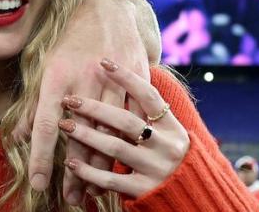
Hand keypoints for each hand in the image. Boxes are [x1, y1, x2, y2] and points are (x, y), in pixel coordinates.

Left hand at [14, 0, 151, 200]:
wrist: (109, 11)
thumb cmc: (69, 42)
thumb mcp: (45, 68)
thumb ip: (33, 106)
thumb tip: (19, 138)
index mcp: (56, 78)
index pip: (46, 125)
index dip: (42, 157)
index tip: (39, 184)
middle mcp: (84, 81)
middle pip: (80, 136)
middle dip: (75, 172)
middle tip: (70, 199)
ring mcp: (112, 82)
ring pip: (109, 133)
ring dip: (101, 166)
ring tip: (92, 191)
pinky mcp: (135, 82)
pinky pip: (133, 121)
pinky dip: (127, 145)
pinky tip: (121, 166)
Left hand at [60, 58, 188, 198]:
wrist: (194, 196)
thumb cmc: (168, 157)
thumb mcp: (167, 134)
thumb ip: (146, 115)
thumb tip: (117, 85)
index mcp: (173, 127)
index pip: (149, 96)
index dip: (127, 77)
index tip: (103, 61)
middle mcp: (168, 146)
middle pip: (126, 121)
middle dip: (94, 109)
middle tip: (69, 100)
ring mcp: (157, 169)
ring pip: (115, 148)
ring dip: (86, 136)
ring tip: (64, 126)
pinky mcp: (144, 190)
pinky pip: (111, 179)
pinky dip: (88, 171)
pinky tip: (70, 163)